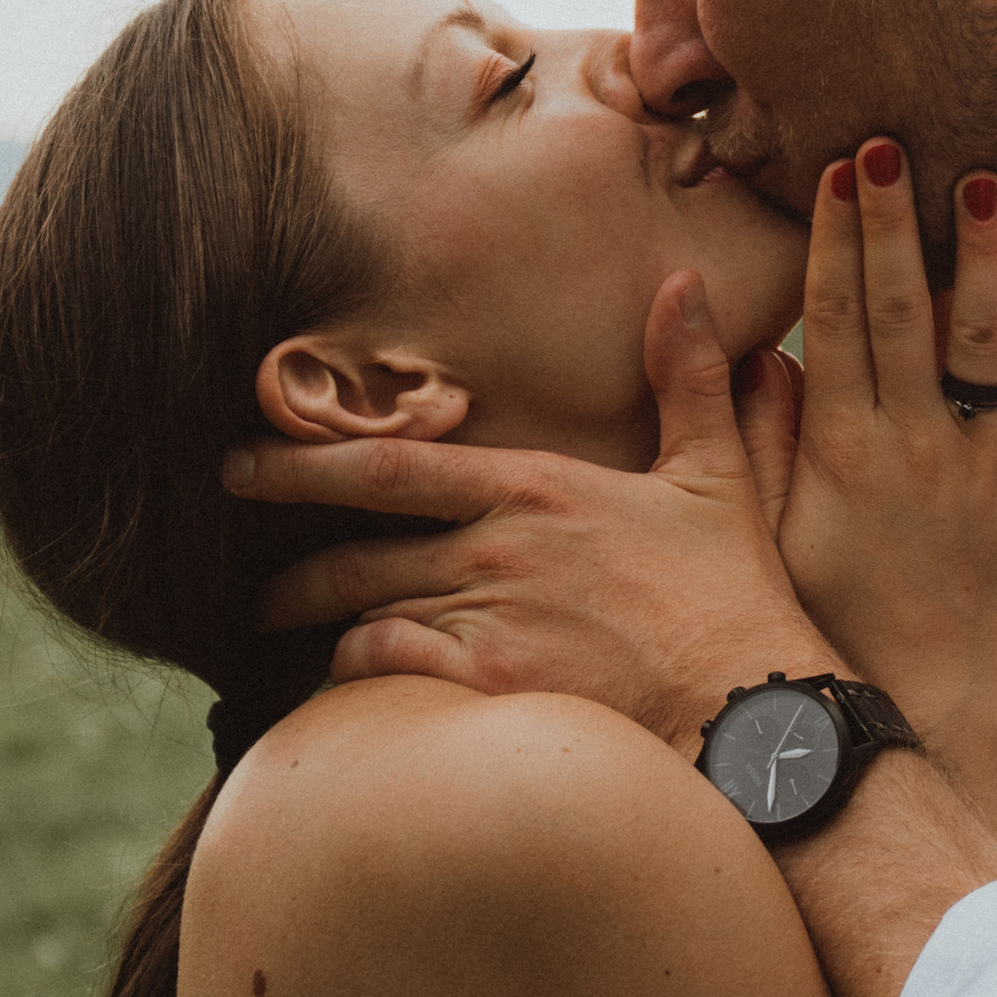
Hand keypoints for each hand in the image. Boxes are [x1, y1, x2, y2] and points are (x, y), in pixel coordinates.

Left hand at [229, 273, 836, 746]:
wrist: (753, 711)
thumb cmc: (733, 596)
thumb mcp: (716, 474)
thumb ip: (690, 379)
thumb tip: (684, 285)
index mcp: (537, 488)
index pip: (392, 465)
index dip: (305, 461)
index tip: (243, 462)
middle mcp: (495, 550)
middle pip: (354, 551)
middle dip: (290, 566)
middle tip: (246, 580)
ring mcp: (483, 623)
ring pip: (359, 616)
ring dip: (318, 626)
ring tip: (287, 636)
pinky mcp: (484, 693)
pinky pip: (384, 675)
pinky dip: (355, 677)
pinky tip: (346, 687)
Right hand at [776, 141, 996, 868]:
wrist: (935, 701)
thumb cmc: (835, 618)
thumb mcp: (776, 536)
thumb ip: (764, 443)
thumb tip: (757, 352)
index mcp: (847, 449)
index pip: (842, 319)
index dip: (840, 240)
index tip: (839, 174)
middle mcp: (922, 445)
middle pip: (913, 309)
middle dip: (906, 222)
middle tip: (902, 144)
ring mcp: (990, 464)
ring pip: (994, 339)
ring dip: (993, 257)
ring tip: (992, 182)